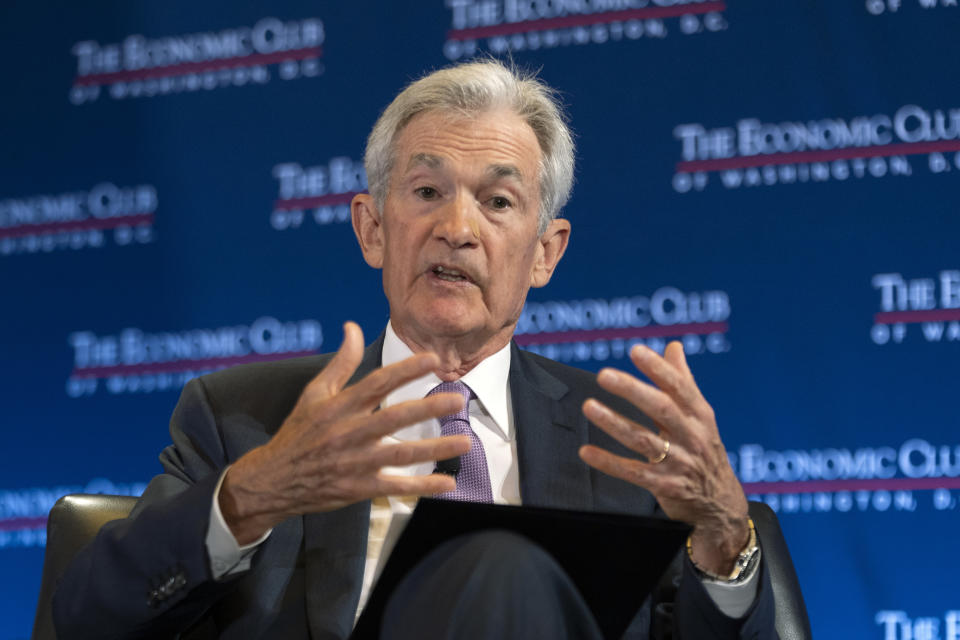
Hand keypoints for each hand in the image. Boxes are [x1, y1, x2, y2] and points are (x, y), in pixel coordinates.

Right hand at [219, 322, 470, 543]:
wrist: (272, 480)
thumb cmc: (298, 433)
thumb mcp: (314, 394)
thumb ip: (341, 362)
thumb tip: (353, 327)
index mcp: (339, 406)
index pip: (377, 382)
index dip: (405, 370)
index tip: (432, 359)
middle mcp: (348, 432)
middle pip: (394, 418)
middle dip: (428, 408)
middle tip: (458, 400)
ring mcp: (354, 462)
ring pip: (400, 454)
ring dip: (435, 449)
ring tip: (464, 442)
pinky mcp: (357, 488)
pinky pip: (394, 487)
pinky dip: (421, 486)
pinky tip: (447, 484)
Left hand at [579, 342, 748, 574]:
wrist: (721, 504)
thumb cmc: (704, 449)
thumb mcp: (700, 416)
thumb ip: (683, 381)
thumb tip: (673, 346)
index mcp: (699, 415)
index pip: (679, 387)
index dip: (658, 369)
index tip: (636, 351)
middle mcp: (692, 436)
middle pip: (661, 409)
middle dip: (632, 390)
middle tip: (604, 374)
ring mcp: (680, 463)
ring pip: (643, 440)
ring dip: (614, 422)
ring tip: (589, 406)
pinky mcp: (666, 487)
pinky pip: (634, 473)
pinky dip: (609, 462)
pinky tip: (586, 452)